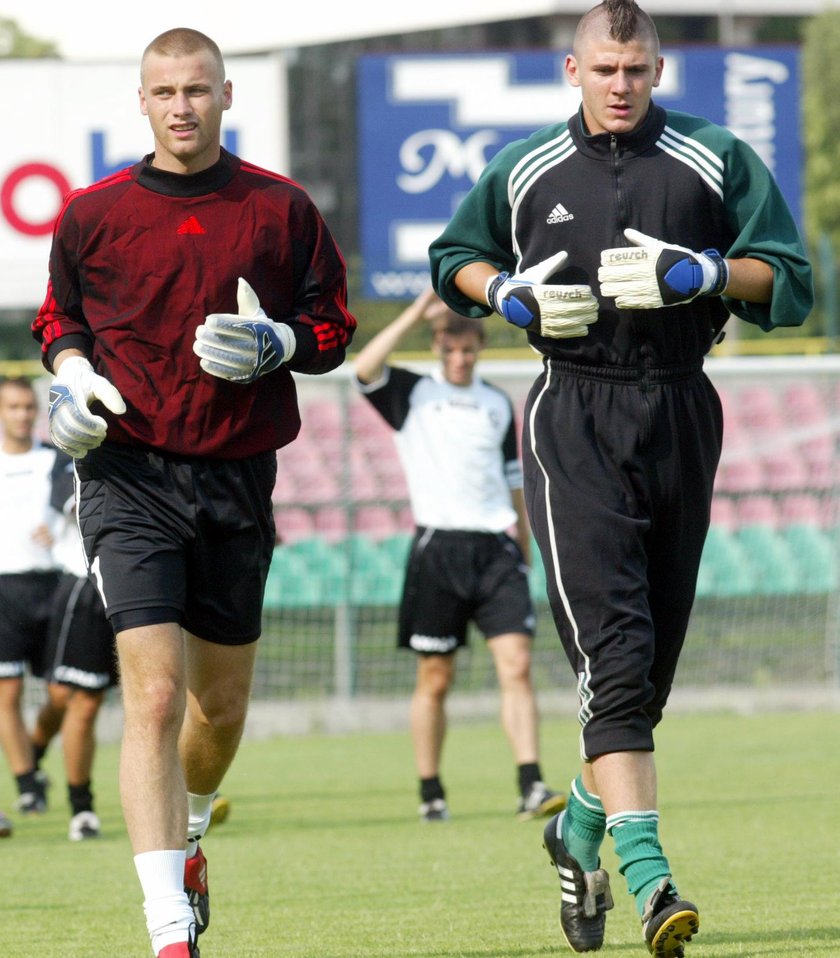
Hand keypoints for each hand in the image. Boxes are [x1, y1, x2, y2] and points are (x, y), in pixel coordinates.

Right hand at [48, 356, 125, 458]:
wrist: (69, 377)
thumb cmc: (88, 382)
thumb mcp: (101, 383)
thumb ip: (111, 395)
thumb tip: (122, 411)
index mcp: (69, 396)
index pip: (79, 416)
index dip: (92, 426)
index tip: (104, 426)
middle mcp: (59, 407)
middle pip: (71, 429)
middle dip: (89, 436)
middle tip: (102, 436)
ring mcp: (54, 416)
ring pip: (64, 436)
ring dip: (81, 444)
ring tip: (96, 442)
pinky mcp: (53, 423)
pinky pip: (58, 440)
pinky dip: (69, 449)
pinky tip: (83, 452)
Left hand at [193, 278, 296, 382]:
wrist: (279, 349)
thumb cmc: (261, 326)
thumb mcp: (257, 312)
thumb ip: (247, 298)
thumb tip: (241, 280)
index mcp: (260, 330)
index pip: (239, 327)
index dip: (222, 324)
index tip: (208, 320)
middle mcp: (259, 347)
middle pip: (232, 343)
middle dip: (212, 338)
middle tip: (199, 332)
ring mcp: (254, 363)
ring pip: (229, 358)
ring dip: (211, 352)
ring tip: (197, 345)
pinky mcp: (249, 374)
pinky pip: (231, 373)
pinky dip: (216, 368)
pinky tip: (204, 361)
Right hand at [485, 252, 598, 338]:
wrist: (505, 301)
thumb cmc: (523, 284)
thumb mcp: (535, 273)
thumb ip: (551, 265)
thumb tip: (564, 254)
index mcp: (539, 292)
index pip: (563, 293)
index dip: (577, 293)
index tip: (589, 292)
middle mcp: (540, 308)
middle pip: (566, 309)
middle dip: (583, 308)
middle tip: (595, 305)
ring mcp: (540, 320)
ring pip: (564, 322)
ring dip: (580, 320)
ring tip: (593, 317)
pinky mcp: (541, 329)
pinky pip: (558, 332)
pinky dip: (572, 332)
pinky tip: (583, 329)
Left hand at [598, 228, 728, 308]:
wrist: (698, 275)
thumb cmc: (677, 257)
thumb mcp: (660, 246)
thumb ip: (642, 240)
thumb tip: (626, 231)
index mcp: (650, 256)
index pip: (625, 256)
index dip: (611, 258)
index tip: (603, 259)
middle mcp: (649, 271)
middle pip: (622, 273)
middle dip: (607, 274)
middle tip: (600, 274)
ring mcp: (651, 287)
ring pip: (625, 289)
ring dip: (612, 289)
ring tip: (604, 288)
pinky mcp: (655, 299)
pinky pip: (636, 302)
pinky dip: (625, 301)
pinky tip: (618, 299)